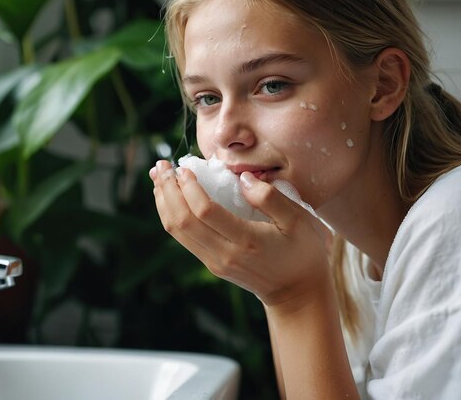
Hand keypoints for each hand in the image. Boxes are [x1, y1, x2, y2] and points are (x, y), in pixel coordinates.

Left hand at [150, 160, 332, 307]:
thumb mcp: (298, 221)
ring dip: (163, 201)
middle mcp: (224, 254)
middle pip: (182, 220)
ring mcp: (214, 261)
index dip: (189, 188)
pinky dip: (170, 214)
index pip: (204, 211)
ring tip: (158, 176)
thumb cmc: (302, 253)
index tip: (184, 167)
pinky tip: (169, 197)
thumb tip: (243, 178)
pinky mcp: (211, 263)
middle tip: (162, 166)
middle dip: (167, 190)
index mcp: (246, 241)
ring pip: (177, 230)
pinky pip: (183, 237)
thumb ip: (271, 197)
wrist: (297, 293)